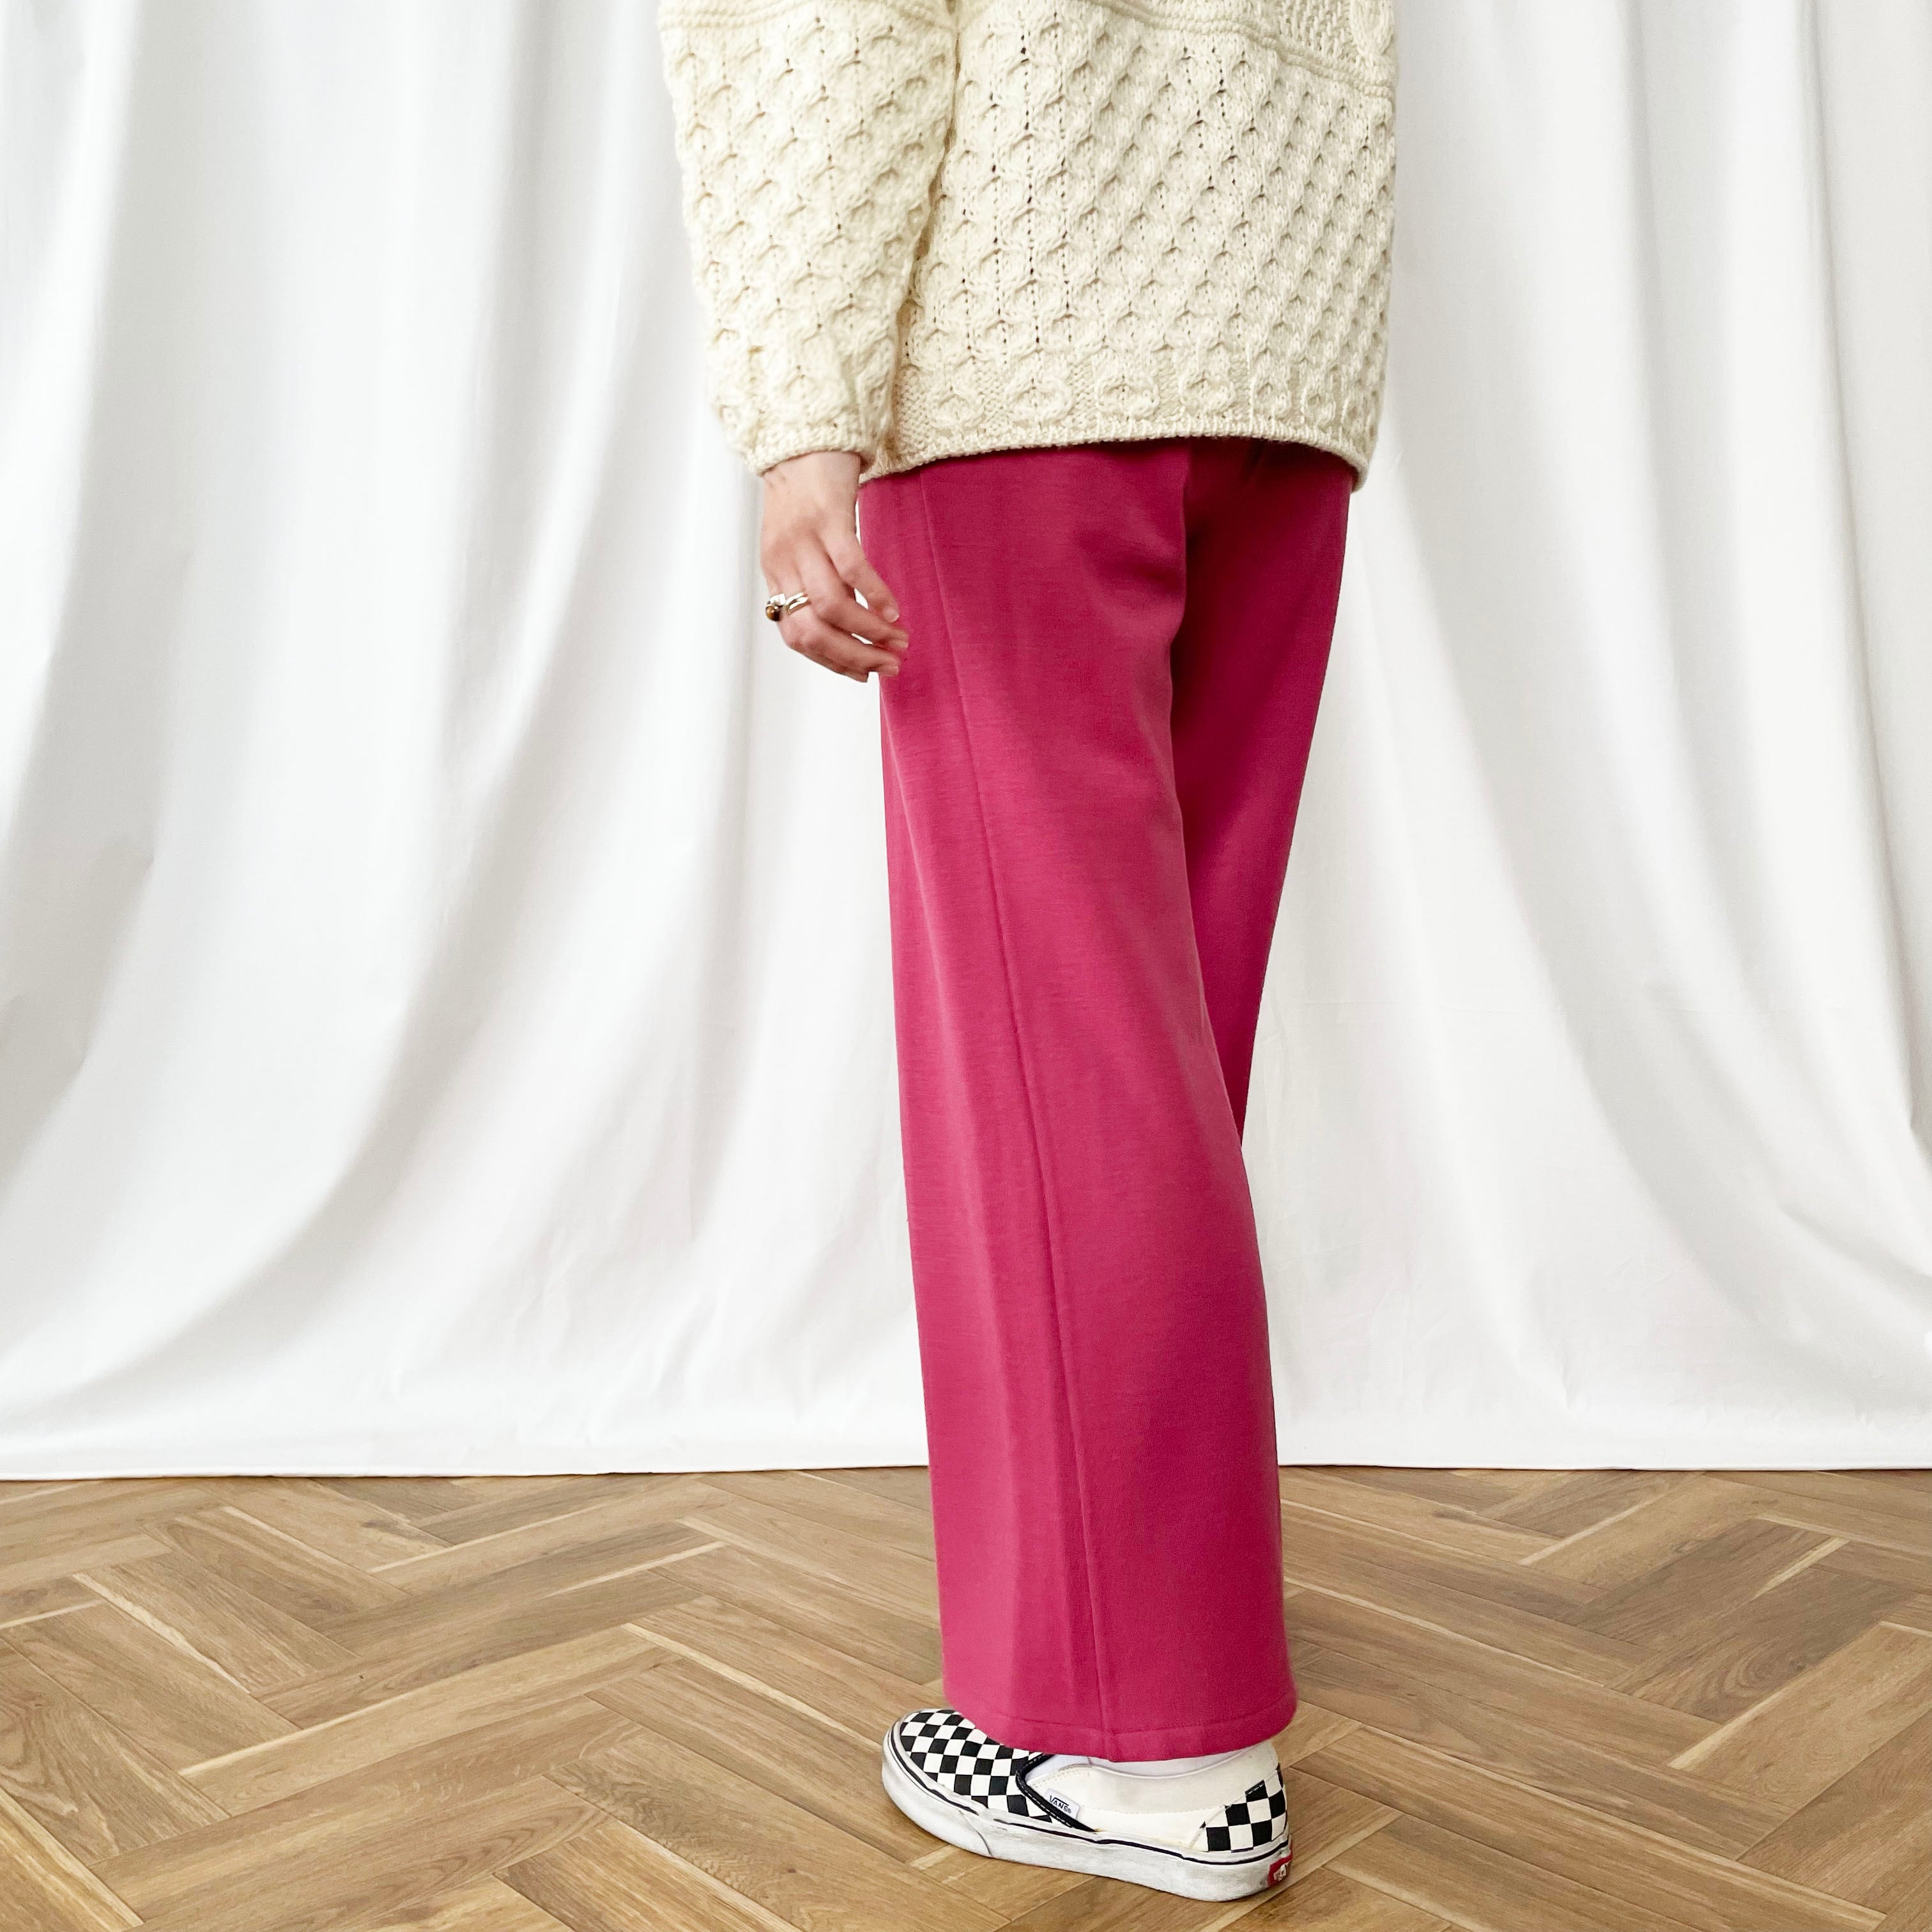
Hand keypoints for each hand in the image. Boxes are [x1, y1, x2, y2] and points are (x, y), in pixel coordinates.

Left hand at [760, 451, 908, 681]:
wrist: (801, 435)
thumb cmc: (805, 491)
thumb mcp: (798, 543)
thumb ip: (814, 579)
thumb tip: (847, 620)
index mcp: (775, 573)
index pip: (797, 636)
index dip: (831, 662)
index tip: (863, 673)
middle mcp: (784, 561)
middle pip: (814, 630)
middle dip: (854, 657)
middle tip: (888, 666)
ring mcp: (804, 540)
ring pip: (833, 606)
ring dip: (869, 632)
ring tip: (898, 640)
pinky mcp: (828, 517)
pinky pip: (852, 568)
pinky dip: (876, 595)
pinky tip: (893, 609)